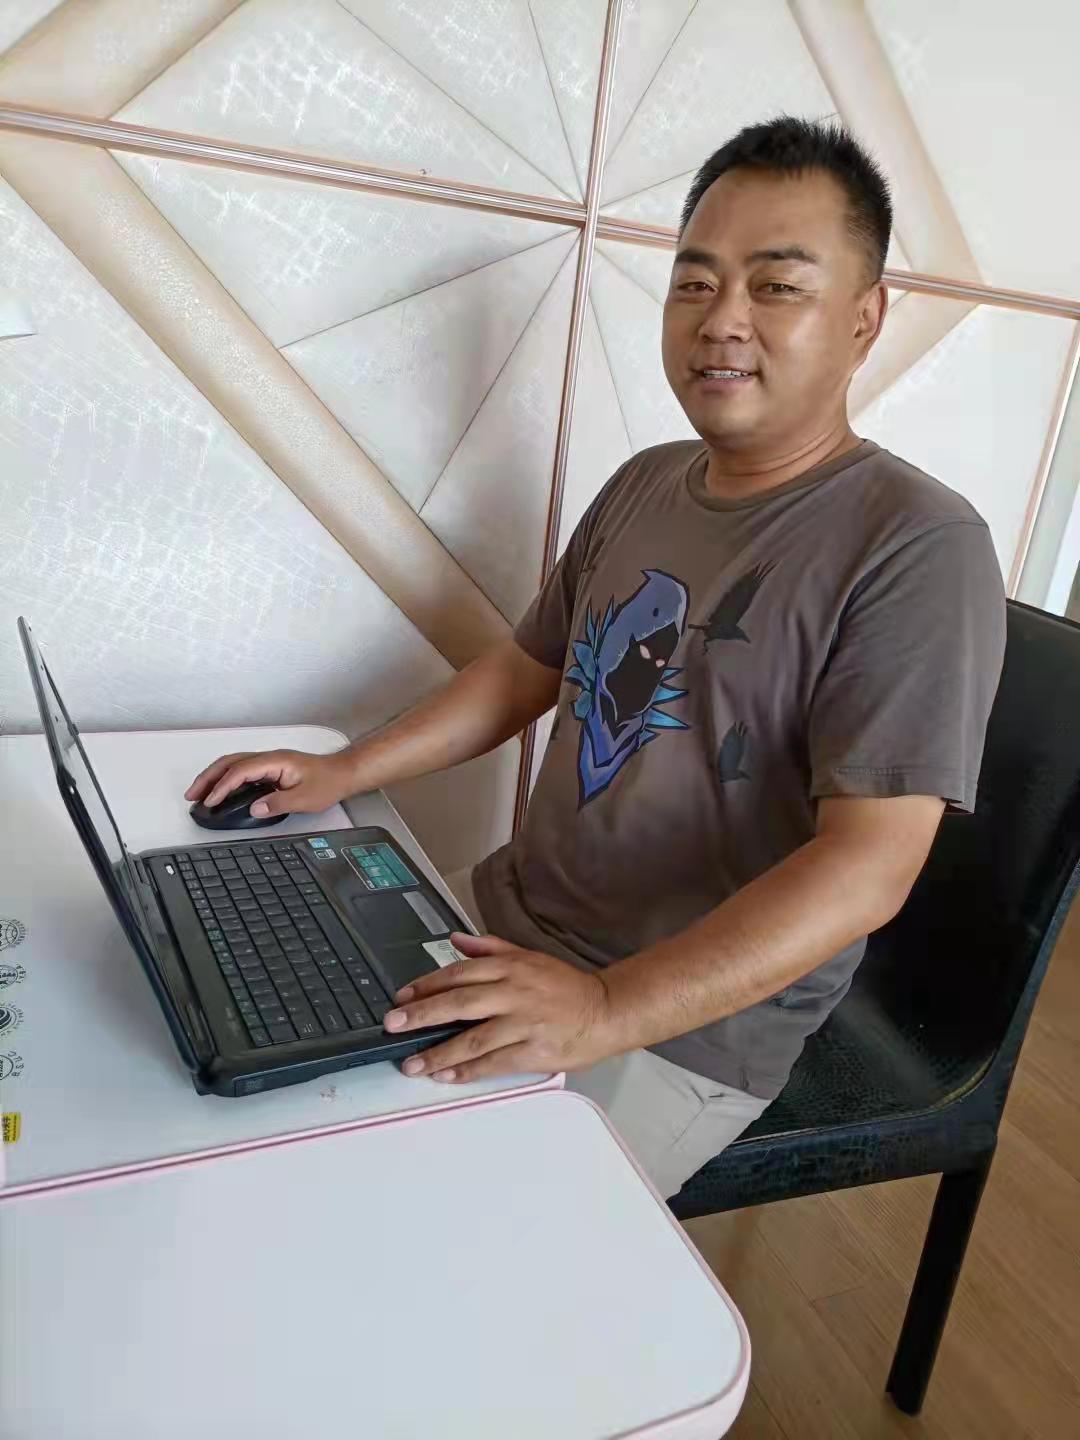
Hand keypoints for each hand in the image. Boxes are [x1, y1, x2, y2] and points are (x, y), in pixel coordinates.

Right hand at [184, 748, 355, 818]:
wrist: (343, 773)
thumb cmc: (328, 782)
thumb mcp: (305, 798)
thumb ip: (278, 803)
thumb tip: (254, 809)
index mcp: (275, 761)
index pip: (240, 771)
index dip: (222, 786)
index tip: (210, 801)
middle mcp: (269, 758)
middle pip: (230, 762)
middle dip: (208, 777)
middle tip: (192, 795)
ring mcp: (269, 762)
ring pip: (233, 764)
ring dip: (214, 777)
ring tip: (199, 793)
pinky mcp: (270, 768)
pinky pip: (241, 770)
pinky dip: (226, 779)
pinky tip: (221, 790)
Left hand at [384, 932, 615, 1082]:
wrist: (607, 1010)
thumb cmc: (565, 987)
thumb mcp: (529, 957)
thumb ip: (490, 948)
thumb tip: (456, 939)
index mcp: (511, 967)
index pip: (459, 973)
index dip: (427, 985)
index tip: (402, 998)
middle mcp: (515, 992)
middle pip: (459, 1003)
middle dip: (421, 1015)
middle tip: (393, 1025)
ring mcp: (524, 1023)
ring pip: (473, 1039)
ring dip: (438, 1053)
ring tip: (412, 1063)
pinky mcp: (534, 1051)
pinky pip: (494, 1063)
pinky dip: (468, 1071)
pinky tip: (446, 1076)